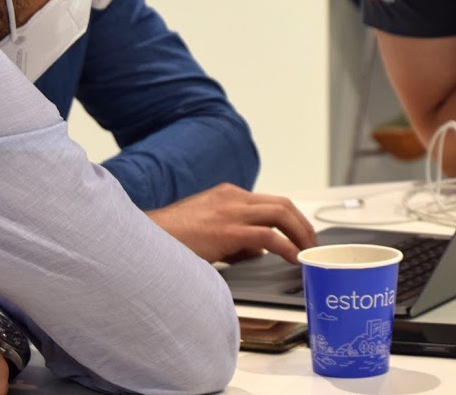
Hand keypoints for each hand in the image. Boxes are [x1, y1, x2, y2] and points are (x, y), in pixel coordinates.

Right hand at [148, 183, 317, 264]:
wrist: (142, 239)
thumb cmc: (170, 240)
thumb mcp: (208, 233)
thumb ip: (235, 240)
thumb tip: (260, 252)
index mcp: (227, 195)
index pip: (271, 202)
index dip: (291, 219)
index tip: (301, 236)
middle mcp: (232, 198)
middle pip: (283, 205)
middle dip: (303, 225)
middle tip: (313, 246)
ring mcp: (231, 211)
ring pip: (281, 214)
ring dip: (301, 235)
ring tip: (310, 254)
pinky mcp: (228, 231)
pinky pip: (269, 237)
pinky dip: (287, 248)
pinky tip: (294, 260)